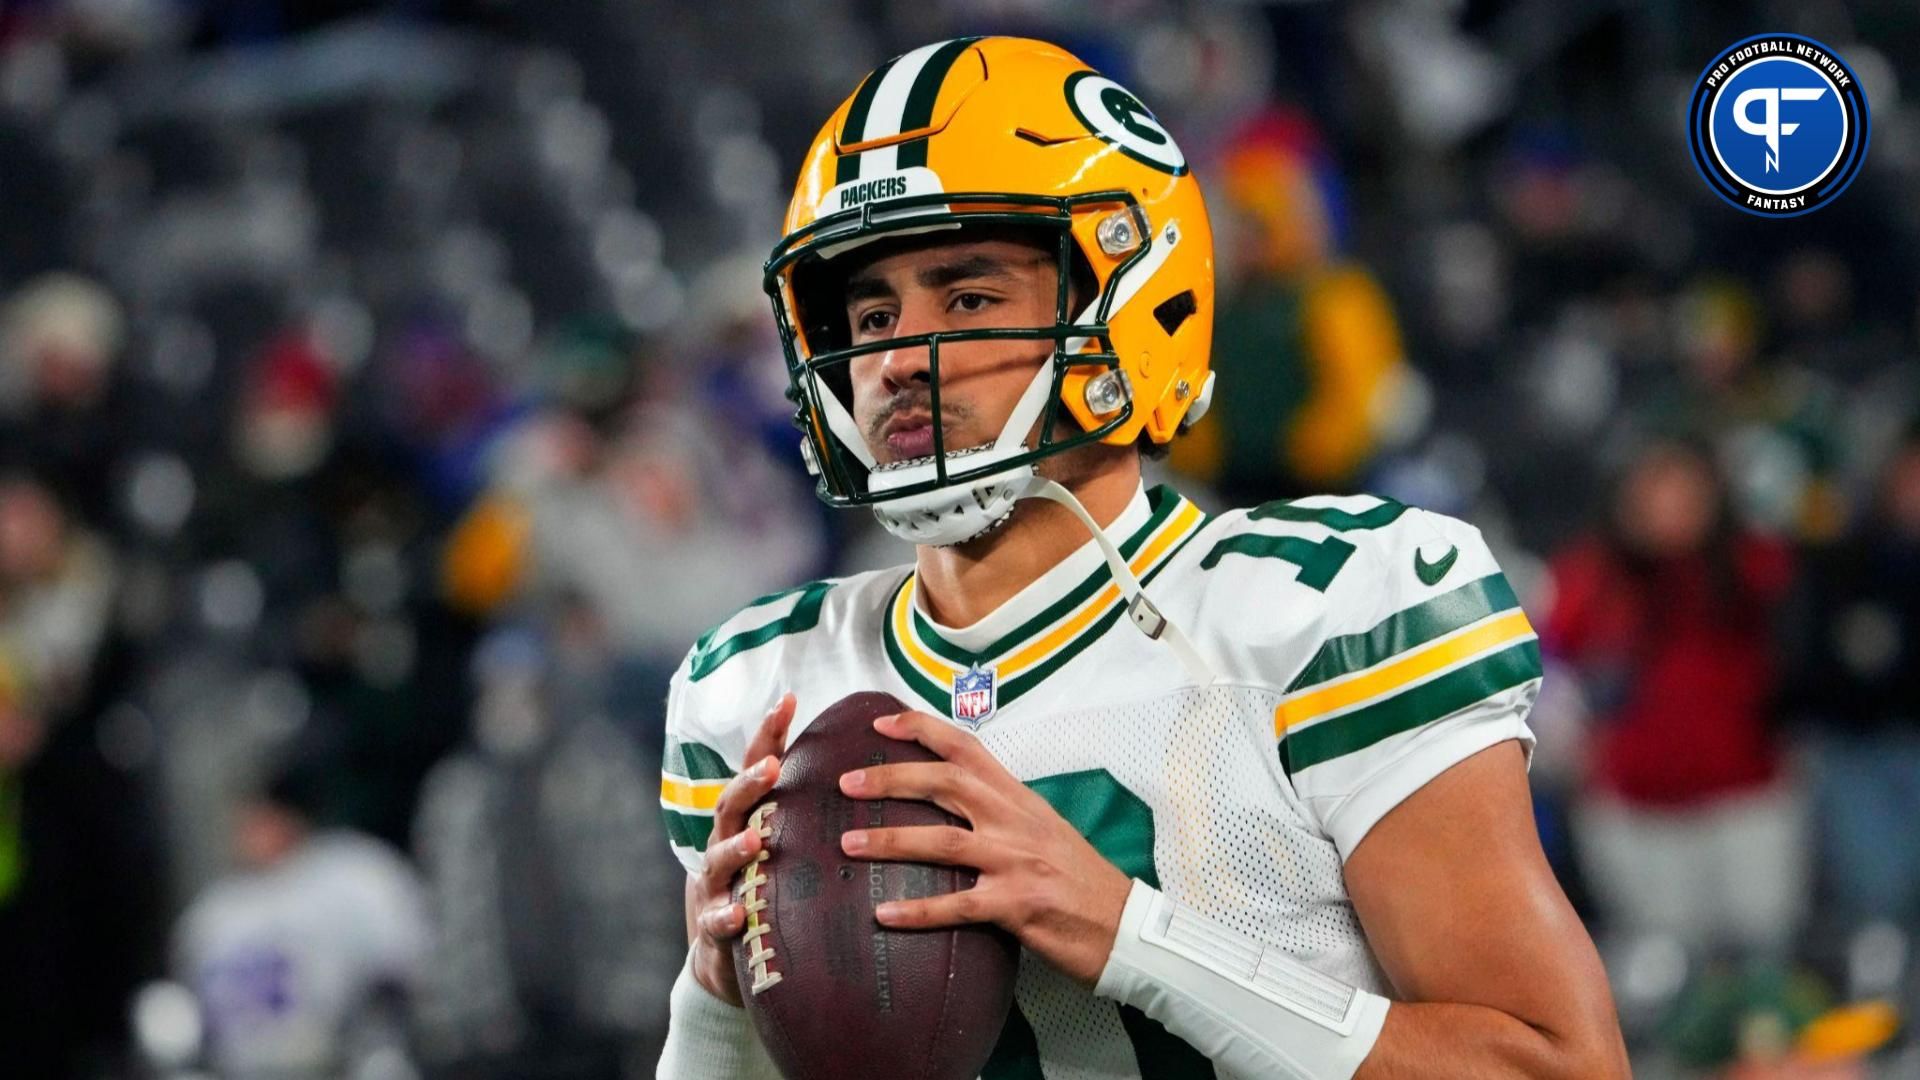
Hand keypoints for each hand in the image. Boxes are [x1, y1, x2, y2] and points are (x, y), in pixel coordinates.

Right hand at [687, 692, 795, 1004]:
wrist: (733, 961)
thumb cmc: (774, 890)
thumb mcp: (795, 846)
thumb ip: (821, 811)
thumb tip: (880, 770)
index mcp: (751, 818)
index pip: (758, 768)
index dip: (769, 733)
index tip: (789, 700)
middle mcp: (727, 844)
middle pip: (731, 804)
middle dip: (750, 782)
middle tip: (773, 766)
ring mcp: (716, 885)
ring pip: (718, 859)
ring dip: (736, 847)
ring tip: (756, 839)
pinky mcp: (714, 929)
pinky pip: (715, 921)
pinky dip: (723, 916)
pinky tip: (737, 914)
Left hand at [838, 709, 1132, 985]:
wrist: (1124, 925)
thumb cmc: (1080, 879)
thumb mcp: (1043, 828)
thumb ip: (1000, 811)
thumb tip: (951, 803)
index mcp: (1019, 798)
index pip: (967, 749)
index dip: (922, 730)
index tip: (882, 724)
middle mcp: (1015, 821)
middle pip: (945, 784)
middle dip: (891, 779)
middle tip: (847, 783)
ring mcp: (1016, 862)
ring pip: (943, 841)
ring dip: (891, 840)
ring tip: (848, 844)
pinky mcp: (1017, 905)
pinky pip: (957, 906)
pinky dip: (917, 911)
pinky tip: (883, 915)